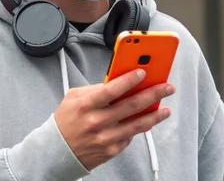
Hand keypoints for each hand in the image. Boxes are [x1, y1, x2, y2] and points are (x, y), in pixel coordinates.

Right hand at [54, 69, 174, 170]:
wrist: (56, 151)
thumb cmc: (66, 121)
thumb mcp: (73, 97)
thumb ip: (95, 89)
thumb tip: (118, 82)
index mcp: (86, 105)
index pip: (111, 90)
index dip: (129, 80)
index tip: (143, 72)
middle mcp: (97, 121)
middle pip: (131, 105)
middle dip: (152, 94)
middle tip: (166, 87)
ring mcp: (105, 138)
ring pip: (137, 124)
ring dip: (155, 115)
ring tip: (166, 108)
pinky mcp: (111, 150)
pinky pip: (131, 136)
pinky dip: (140, 128)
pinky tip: (148, 121)